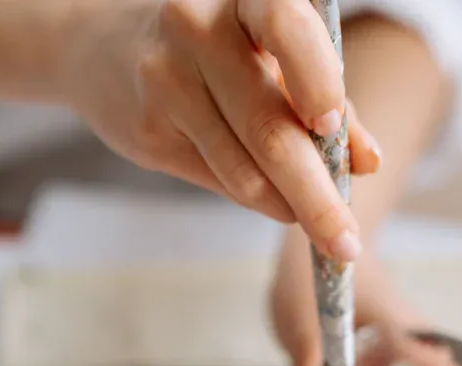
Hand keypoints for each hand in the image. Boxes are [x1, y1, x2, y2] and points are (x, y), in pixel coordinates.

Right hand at [63, 0, 382, 260]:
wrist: (94, 43)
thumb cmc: (208, 41)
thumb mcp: (265, 46)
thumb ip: (321, 91)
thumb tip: (366, 161)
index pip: (284, 25)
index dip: (315, 77)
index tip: (331, 125)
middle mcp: (196, 27)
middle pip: (268, 125)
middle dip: (316, 194)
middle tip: (347, 242)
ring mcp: (164, 80)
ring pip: (244, 166)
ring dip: (292, 206)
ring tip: (325, 228)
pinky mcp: (146, 128)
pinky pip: (219, 177)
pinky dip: (260, 198)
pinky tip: (278, 201)